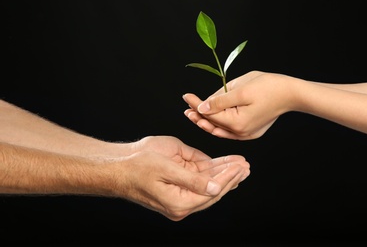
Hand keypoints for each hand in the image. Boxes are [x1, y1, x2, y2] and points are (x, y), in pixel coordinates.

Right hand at [111, 150, 249, 220]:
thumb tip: (215, 188)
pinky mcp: (178, 184)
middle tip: (246, 166)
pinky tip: (224, 164)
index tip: (240, 167)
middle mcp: (182, 202)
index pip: (211, 193)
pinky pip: (199, 178)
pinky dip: (213, 170)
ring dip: (224, 174)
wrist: (119, 165)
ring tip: (240, 164)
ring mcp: (181, 193)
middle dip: (230, 177)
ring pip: (208, 184)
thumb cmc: (137, 167)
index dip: (227, 179)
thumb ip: (192, 180)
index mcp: (179, 203)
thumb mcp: (166, 170)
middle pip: (213, 191)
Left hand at [183, 71, 290, 139]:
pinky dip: (219, 124)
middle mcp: (241, 133)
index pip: (209, 115)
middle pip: (213, 125)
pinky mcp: (251, 132)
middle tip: (187, 107)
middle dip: (198, 115)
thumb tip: (202, 107)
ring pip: (220, 129)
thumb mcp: (240, 89)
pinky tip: (211, 119)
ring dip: (207, 121)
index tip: (186, 96)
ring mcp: (247, 134)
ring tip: (194, 114)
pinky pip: (230, 130)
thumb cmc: (268, 86)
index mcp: (237, 123)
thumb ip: (219, 101)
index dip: (196, 105)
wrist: (291, 93)